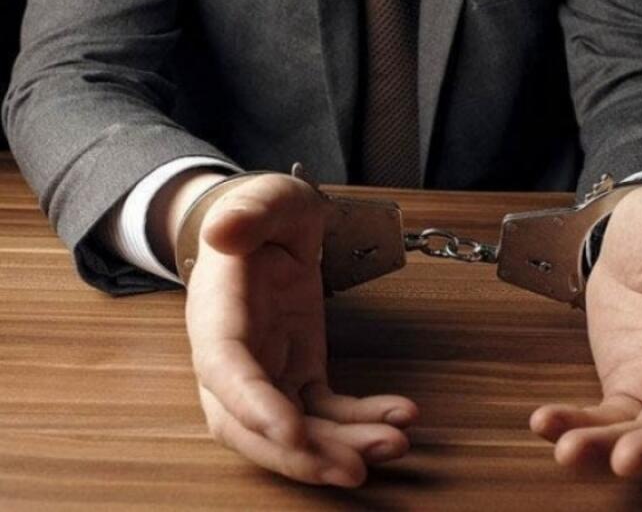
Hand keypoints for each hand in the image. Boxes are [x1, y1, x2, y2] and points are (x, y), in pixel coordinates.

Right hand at [183, 174, 417, 486]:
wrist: (274, 226)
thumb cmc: (265, 213)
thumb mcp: (262, 199)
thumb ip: (246, 213)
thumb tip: (224, 229)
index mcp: (218, 312)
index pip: (225, 370)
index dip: (253, 406)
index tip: (292, 433)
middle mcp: (236, 354)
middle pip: (250, 423)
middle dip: (298, 454)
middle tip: (353, 467)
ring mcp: (268, 368)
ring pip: (293, 426)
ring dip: (339, 445)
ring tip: (394, 442)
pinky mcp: (299, 370)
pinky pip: (325, 408)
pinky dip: (359, 419)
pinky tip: (398, 415)